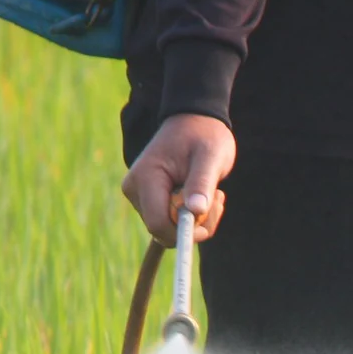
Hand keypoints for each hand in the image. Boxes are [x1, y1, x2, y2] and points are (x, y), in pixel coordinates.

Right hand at [121, 113, 236, 245]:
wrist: (194, 121)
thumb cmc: (204, 136)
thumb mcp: (210, 157)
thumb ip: (202, 183)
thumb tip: (195, 212)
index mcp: (146, 177)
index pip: (158, 224)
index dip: (185, 232)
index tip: (209, 218)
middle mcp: (135, 189)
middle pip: (163, 231)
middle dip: (195, 224)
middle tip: (217, 199)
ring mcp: (138, 195)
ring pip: (168, 229)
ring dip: (196, 219)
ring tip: (211, 192)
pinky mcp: (147, 199)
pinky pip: (169, 222)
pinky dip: (190, 216)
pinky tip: (201, 195)